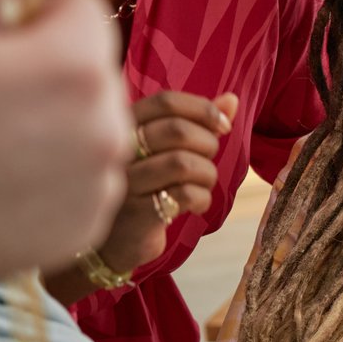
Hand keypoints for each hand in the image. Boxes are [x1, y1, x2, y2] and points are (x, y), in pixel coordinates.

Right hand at [0, 0, 129, 289]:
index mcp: (76, 69)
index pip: (84, 10)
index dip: (28, 19)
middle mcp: (107, 131)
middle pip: (90, 68)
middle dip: (42, 68)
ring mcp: (98, 187)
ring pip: (88, 121)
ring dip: (46, 120)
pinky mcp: (84, 230)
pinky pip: (80, 177)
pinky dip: (47, 173)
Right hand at [94, 90, 235, 273]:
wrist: (110, 242)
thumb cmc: (146, 188)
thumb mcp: (167, 151)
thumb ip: (197, 123)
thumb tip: (232, 99)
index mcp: (125, 126)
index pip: (166, 101)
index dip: (203, 109)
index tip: (223, 126)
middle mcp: (118, 149)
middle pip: (177, 130)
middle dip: (208, 145)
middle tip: (206, 162)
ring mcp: (124, 181)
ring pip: (184, 163)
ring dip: (207, 175)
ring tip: (201, 186)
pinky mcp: (135, 213)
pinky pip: (185, 195)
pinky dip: (202, 199)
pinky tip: (195, 205)